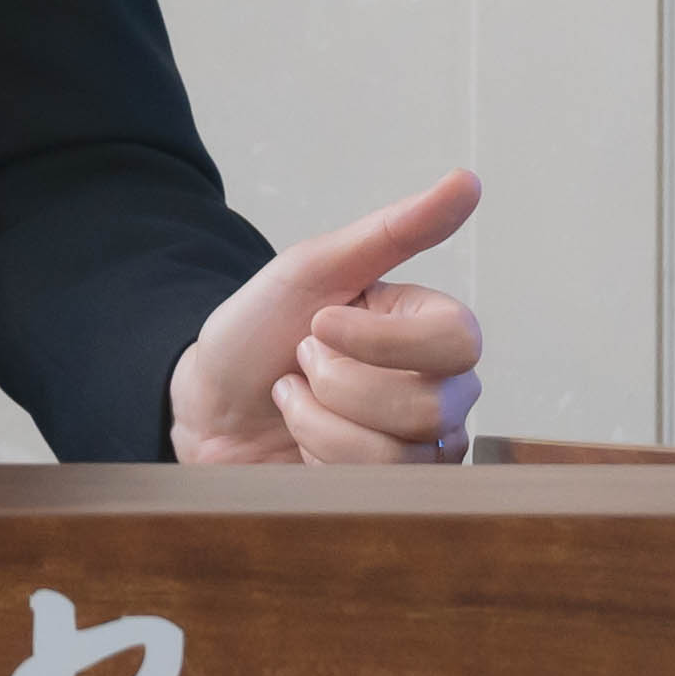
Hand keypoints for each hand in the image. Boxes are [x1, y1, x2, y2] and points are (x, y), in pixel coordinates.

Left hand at [166, 172, 486, 465]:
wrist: (207, 404)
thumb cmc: (261, 331)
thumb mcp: (315, 269)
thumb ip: (395, 229)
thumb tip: (467, 181)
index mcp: (433, 328)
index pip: (458, 341)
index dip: (381, 341)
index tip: (320, 324)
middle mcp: (444, 391)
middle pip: (428, 407)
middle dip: (337, 385)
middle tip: (304, 366)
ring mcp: (422, 450)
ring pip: (397, 455)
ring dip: (319, 424)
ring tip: (298, 401)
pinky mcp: (390, 494)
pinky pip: (370, 489)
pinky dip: (316, 459)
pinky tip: (301, 443)